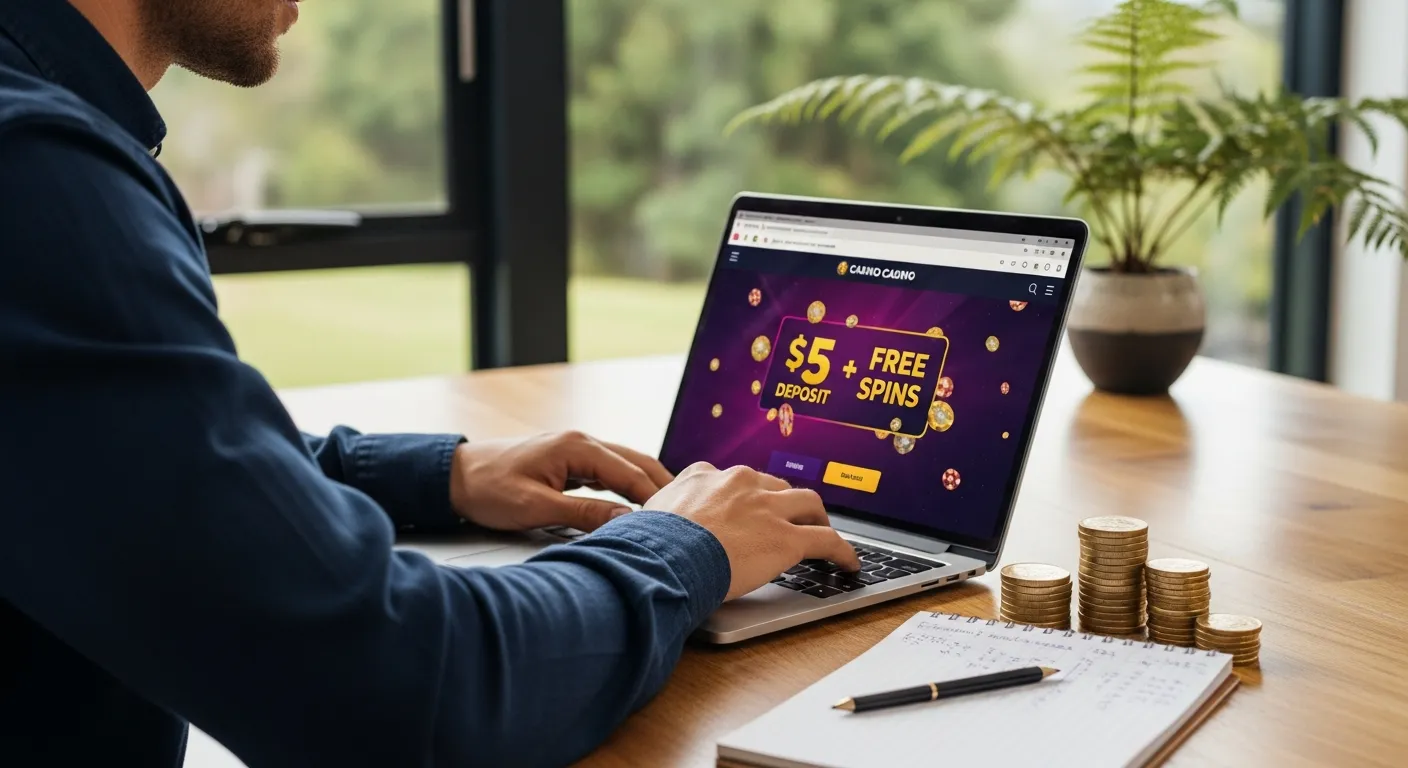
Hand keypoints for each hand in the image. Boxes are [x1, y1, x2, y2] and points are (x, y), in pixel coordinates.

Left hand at [449, 431, 672, 531]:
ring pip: (626, 465)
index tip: (678, 520)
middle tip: (689, 513)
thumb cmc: (489, 490)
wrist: (456, 476)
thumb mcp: (536, 508)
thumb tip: (628, 522)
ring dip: (649, 485)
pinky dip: (630, 486)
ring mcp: (577, 449)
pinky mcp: (570, 461)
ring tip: (673, 510)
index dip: (656, 498)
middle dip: (663, 486)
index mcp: (577, 447)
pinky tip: (640, 504)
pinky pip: (610, 471)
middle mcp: (582, 441)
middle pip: (637, 462)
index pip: (630, 473)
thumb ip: (584, 514)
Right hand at [645, 462, 859, 599]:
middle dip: (784, 502)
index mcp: (703, 476)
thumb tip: (637, 541)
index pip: (734, 480)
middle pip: (774, 486)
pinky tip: (849, 564)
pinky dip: (843, 551)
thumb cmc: (645, 547)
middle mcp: (739, 482)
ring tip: (823, 532)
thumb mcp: (646, 523)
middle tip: (790, 519)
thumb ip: (656, 524)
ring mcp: (766, 507)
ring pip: (807, 503)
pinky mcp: (788, 537)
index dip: (746, 496)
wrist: (662, 557)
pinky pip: (827, 540)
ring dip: (817, 517)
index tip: (748, 508)